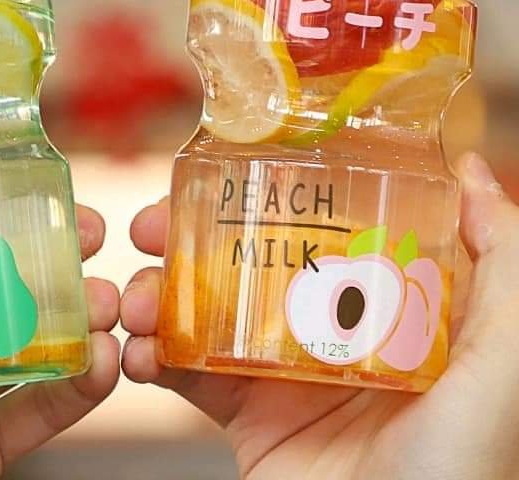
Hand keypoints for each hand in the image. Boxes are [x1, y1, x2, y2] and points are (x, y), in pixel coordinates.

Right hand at [122, 153, 515, 479]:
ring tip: (134, 297)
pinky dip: (151, 354)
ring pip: (204, 306)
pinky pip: (187, 372)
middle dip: (186, 233)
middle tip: (151, 224)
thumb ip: (501, 265)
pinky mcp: (244, 416)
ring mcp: (279, 370)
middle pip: (243, 257)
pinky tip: (137, 351)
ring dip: (156, 290)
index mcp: (377, 303)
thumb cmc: (461, 469)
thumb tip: (468, 169)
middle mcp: (325, 326)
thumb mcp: (501, 363)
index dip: (259, 190)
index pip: (312, 224)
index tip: (214, 168)